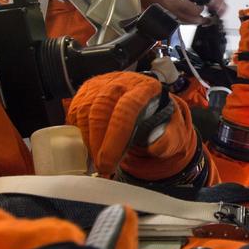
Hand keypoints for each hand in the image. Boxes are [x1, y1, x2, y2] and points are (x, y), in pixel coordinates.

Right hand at [67, 72, 198, 178]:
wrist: (147, 102)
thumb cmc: (159, 119)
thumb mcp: (172, 131)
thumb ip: (167, 140)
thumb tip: (155, 146)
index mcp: (145, 88)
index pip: (128, 107)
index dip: (116, 137)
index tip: (109, 161)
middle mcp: (120, 82)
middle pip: (102, 108)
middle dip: (99, 142)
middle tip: (102, 167)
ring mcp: (100, 85)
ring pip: (85, 111)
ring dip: (89, 140)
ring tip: (99, 159)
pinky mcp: (85, 92)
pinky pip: (75, 113)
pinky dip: (80, 133)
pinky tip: (92, 146)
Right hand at [133, 0, 210, 24]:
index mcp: (174, 1)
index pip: (194, 10)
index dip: (201, 8)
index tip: (202, 4)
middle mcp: (170, 11)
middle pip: (191, 21)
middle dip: (200, 19)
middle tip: (206, 18)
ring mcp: (165, 16)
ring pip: (183, 24)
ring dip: (192, 22)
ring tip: (199, 19)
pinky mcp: (162, 17)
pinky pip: (176, 22)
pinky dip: (184, 21)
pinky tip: (186, 17)